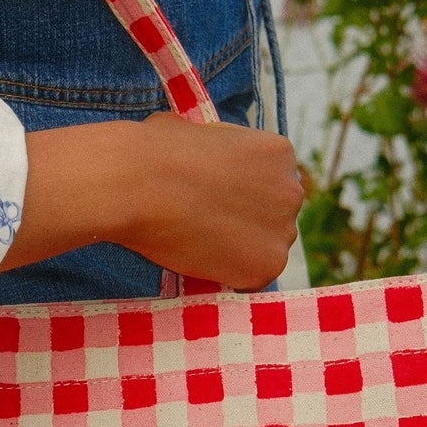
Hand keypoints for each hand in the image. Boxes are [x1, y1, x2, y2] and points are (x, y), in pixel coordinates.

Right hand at [0, 113, 304, 290]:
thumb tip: (177, 166)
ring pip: (255, 259)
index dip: (232, 212)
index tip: (203, 218)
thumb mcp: (184, 139)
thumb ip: (205, 160)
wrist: (133, 182)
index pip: (267, 197)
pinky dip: (215, 283)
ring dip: (223, 262)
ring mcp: (281, 229)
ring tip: (182, 247)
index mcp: (277, 151)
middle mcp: (292, 190)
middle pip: (268, 230)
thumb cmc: (143, 154)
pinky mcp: (261, 266)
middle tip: (189, 237)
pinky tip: (188, 265)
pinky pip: (242, 287)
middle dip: (233, 238)